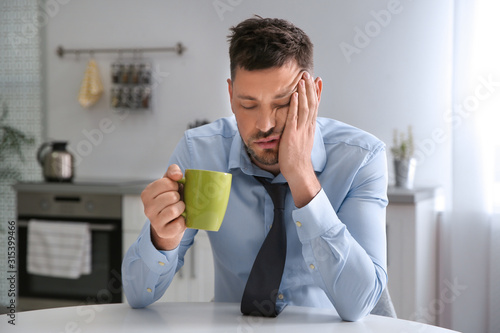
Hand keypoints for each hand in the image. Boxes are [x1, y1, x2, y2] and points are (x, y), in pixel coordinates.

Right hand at [141, 164, 186, 250]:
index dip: (175, 185)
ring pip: (174, 210)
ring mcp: (154, 221)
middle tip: (176, 201)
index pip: (167, 183)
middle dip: (179, 197)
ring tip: (179, 209)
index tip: (173, 190)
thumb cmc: (171, 199)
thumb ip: (172, 172)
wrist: (170, 222)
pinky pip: (179, 224)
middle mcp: (147, 208)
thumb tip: (177, 175)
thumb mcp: (170, 183)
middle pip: (172, 196)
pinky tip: (179, 219)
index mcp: (147, 193)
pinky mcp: (163, 232)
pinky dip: (183, 221)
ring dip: (181, 208)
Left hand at [279, 71, 321, 207]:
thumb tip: (298, 121)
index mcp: (310, 127)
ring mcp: (301, 130)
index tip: (318, 80)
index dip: (317, 92)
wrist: (298, 171)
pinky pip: (294, 117)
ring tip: (303, 79)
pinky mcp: (292, 134)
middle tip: (309, 73)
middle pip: (312, 103)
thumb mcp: (301, 139)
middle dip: (310, 88)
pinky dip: (295, 105)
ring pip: (305, 107)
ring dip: (304, 92)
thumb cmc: (297, 158)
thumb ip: (300, 128)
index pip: (315, 106)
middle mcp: (308, 126)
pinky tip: (295, 95)